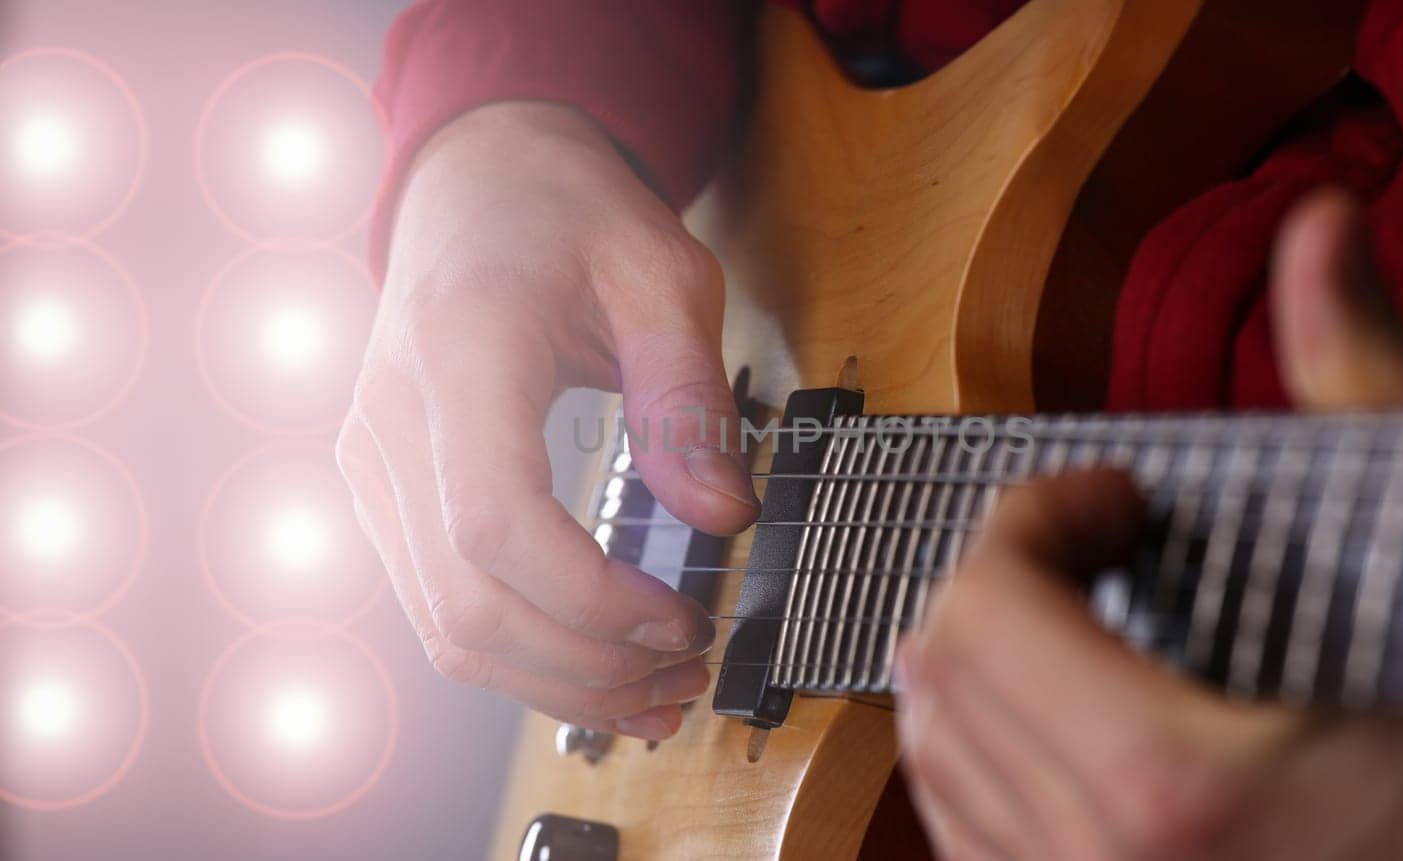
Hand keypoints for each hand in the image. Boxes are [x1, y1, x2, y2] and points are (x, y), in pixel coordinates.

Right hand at [337, 102, 758, 738]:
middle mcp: (391, 423)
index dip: (591, 603)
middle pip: (467, 605)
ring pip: (445, 628)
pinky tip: (596, 665)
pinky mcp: (386, 492)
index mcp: (459, 352)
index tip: (681, 622)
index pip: (496, 524)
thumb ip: (690, 395)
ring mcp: (374, 465)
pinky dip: (520, 654)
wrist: (473, 181)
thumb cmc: (565, 211)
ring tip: (658, 692)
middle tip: (688, 676)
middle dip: (588, 668)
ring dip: (556, 681)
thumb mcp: (660, 269)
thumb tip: (722, 517)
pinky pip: (439, 604)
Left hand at [896, 189, 1402, 858]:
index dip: (1039, 515)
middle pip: (943, 670)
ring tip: (1073, 614)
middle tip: (1098, 545)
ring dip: (980, 656)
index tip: (1116, 499)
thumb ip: (1370, 399)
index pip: (988, 605)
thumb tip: (1321, 227)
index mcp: (1170, 784)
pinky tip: (1055, 713)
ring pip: (936, 758)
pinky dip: (983, 749)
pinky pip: (965, 836)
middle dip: (1005, 573)